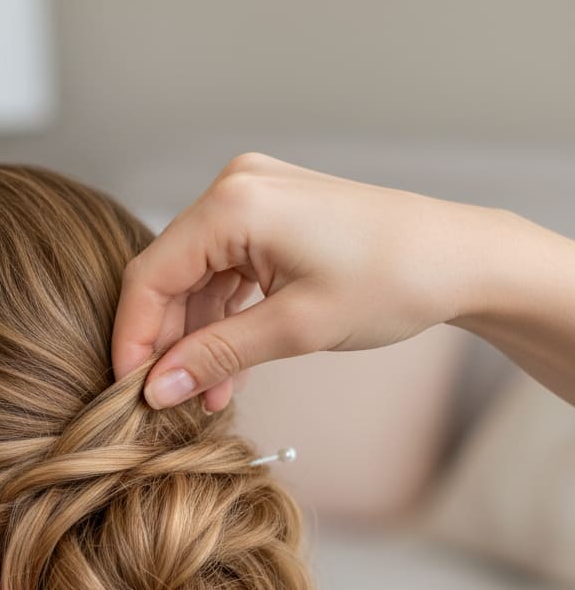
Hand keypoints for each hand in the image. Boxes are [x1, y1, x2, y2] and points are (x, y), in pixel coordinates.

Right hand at [113, 151, 513, 411]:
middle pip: (169, 276)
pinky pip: (225, 272)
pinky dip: (223, 318)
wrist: (461, 259)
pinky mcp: (270, 217)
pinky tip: (228, 366)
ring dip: (197, 337)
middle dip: (167, 343)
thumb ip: (215, 356)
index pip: (150, 277)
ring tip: (208, 395)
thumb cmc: (392, 281)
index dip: (133, 338)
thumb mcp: (295, 329)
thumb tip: (155, 389)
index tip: (129, 391)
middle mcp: (234, 188)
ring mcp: (252, 198)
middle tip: (171, 401)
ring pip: (196, 279)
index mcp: (233, 204)